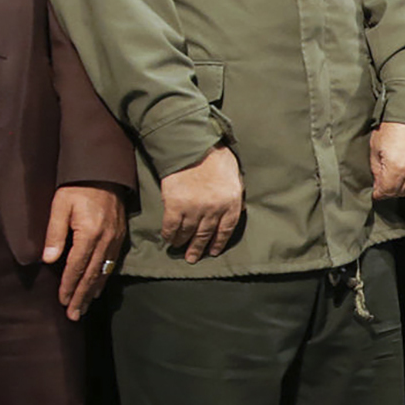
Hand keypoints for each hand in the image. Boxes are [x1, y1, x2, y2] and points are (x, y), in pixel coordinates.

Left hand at [43, 185, 126, 319]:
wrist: (104, 173)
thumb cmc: (77, 187)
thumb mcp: (60, 206)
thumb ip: (54, 233)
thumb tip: (48, 260)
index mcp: (89, 234)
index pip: (76, 266)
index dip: (68, 285)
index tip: (61, 301)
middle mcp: (105, 241)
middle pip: (92, 275)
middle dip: (81, 296)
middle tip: (73, 315)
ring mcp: (115, 240)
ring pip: (104, 272)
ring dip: (93, 292)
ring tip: (83, 307)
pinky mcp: (120, 237)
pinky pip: (112, 264)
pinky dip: (104, 279)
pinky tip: (98, 288)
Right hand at [160, 146, 243, 263]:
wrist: (192, 145)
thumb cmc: (216, 158)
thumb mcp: (235, 177)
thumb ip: (233, 196)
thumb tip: (236, 210)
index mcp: (231, 202)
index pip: (226, 229)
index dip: (219, 242)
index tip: (213, 251)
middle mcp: (214, 209)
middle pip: (205, 234)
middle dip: (198, 248)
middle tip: (193, 258)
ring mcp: (194, 208)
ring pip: (188, 232)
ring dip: (183, 243)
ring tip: (179, 249)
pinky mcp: (175, 205)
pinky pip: (172, 226)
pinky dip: (169, 234)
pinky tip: (168, 239)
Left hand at [371, 121, 404, 200]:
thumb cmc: (392, 126)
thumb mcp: (376, 148)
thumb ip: (376, 170)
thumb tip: (378, 184)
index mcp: (396, 168)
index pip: (386, 191)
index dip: (379, 193)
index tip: (376, 193)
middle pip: (400, 192)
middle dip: (391, 191)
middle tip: (385, 188)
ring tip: (399, 187)